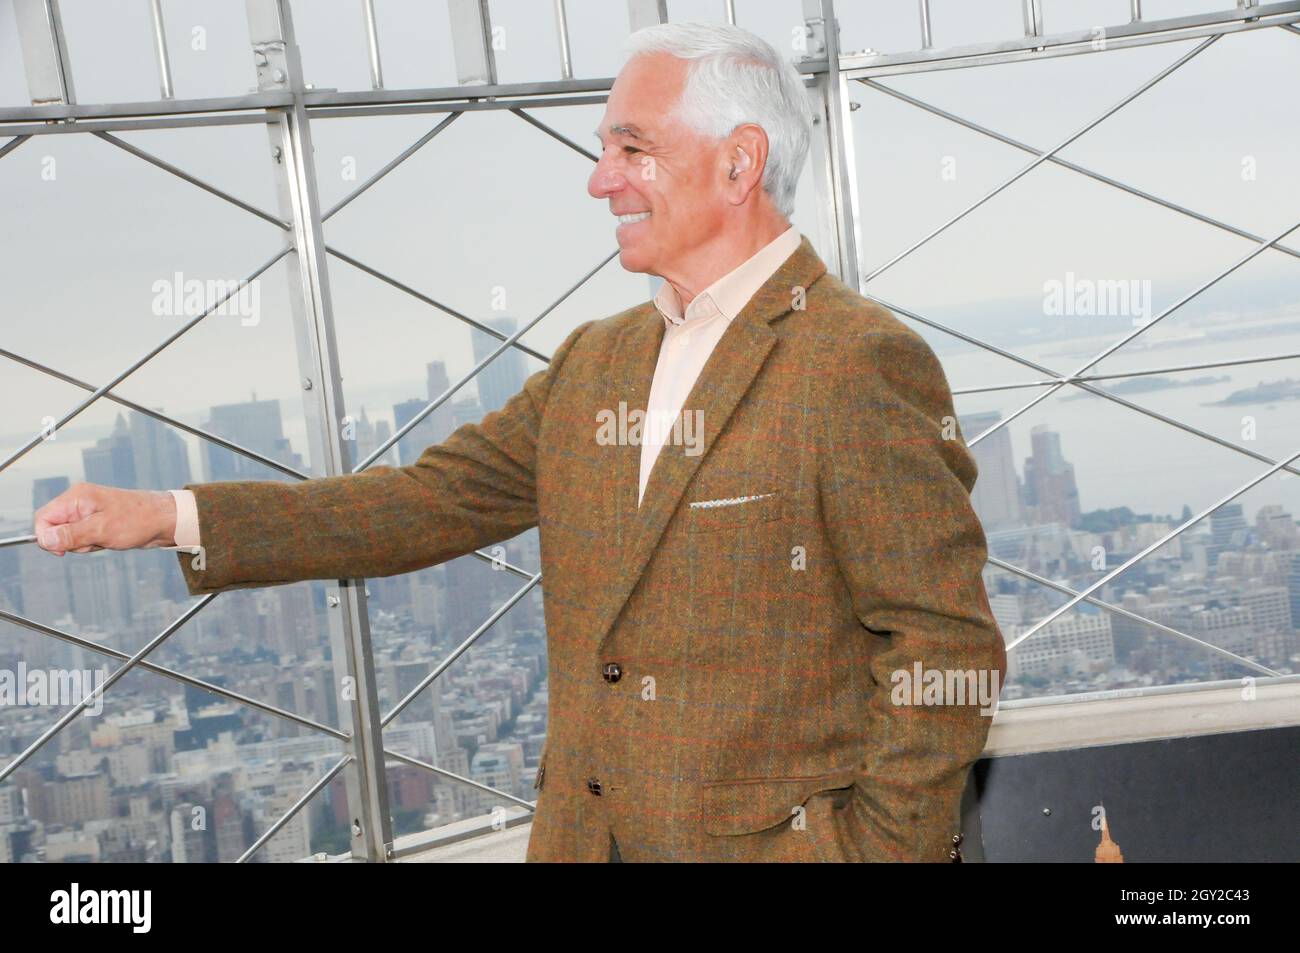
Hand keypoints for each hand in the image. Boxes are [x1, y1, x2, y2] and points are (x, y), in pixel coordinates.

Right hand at [34, 483, 177, 555]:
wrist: (164, 521)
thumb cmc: (139, 520)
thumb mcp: (101, 530)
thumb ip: (71, 535)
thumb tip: (44, 540)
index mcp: (76, 497)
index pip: (43, 517)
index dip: (46, 536)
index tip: (62, 550)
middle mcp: (79, 503)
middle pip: (55, 529)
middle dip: (70, 542)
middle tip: (94, 540)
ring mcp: (88, 513)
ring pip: (69, 537)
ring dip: (84, 544)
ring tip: (106, 538)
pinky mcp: (96, 522)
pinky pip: (83, 539)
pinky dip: (94, 544)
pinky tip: (109, 540)